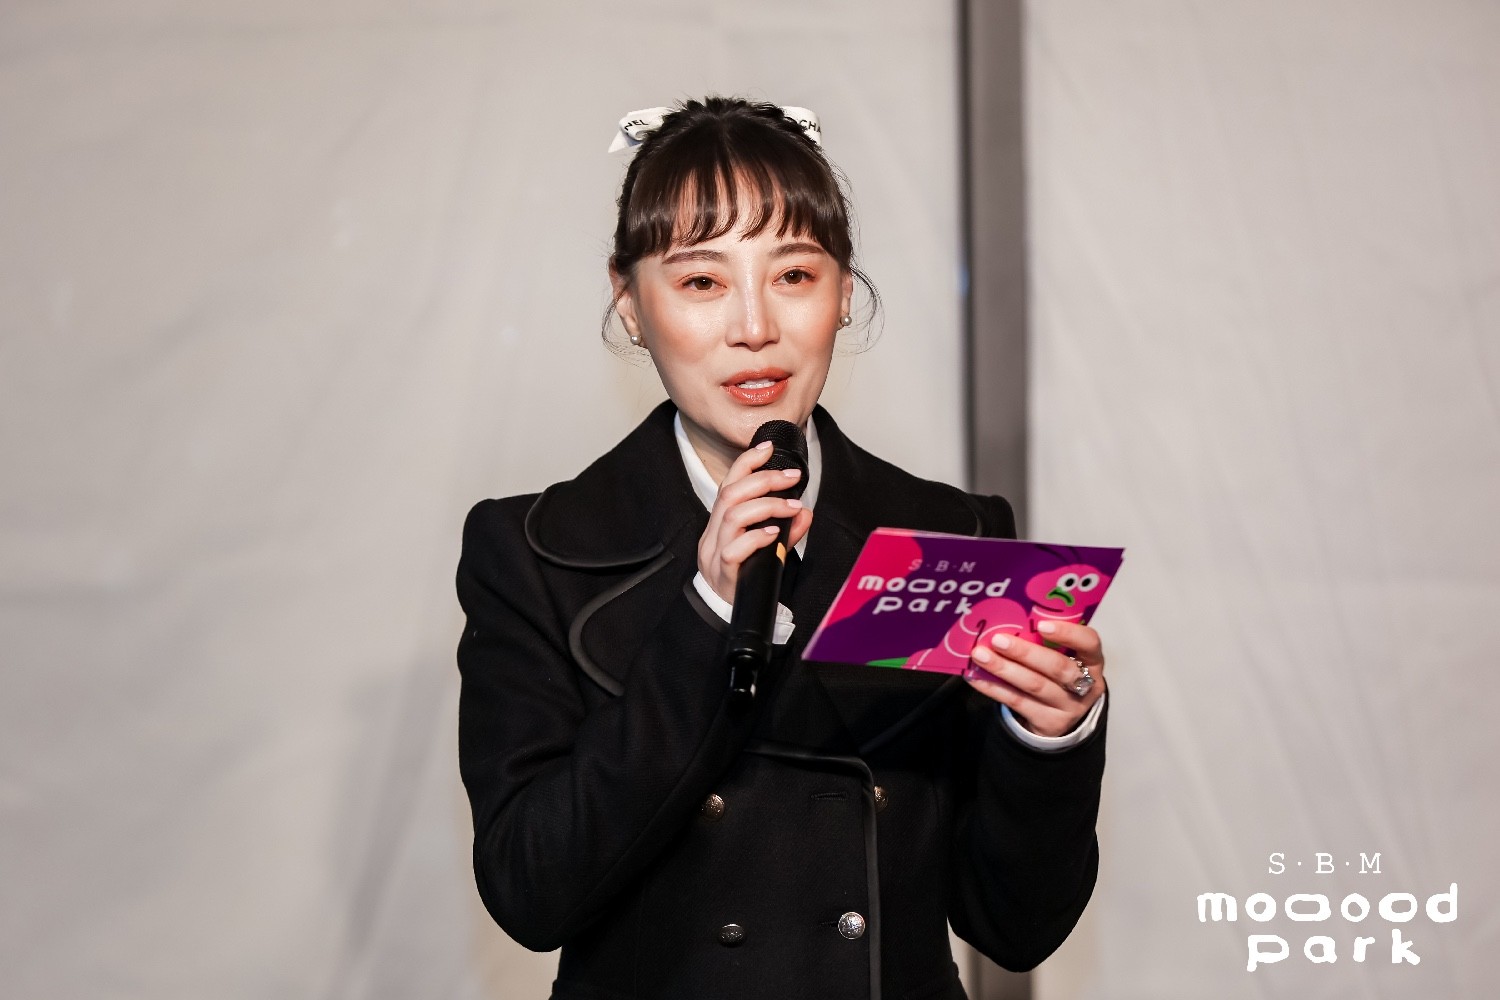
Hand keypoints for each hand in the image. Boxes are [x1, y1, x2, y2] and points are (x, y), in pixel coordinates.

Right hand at [698, 441, 813, 603]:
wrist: (728, 615)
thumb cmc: (745, 578)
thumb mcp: (767, 550)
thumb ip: (786, 531)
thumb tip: (806, 514)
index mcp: (720, 524)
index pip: (728, 484)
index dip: (746, 462)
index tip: (768, 448)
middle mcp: (713, 534)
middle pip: (730, 494)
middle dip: (764, 479)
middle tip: (792, 478)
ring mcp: (714, 553)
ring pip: (733, 516)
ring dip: (766, 505)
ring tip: (791, 507)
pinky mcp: (723, 572)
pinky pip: (734, 550)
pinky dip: (757, 537)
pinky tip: (774, 533)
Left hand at [964, 620, 1106, 737]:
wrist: (1061, 716)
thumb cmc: (1057, 674)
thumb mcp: (1063, 657)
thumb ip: (1046, 641)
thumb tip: (1006, 618)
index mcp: (1092, 661)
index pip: (1089, 643)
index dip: (1068, 633)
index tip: (1042, 624)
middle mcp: (1086, 685)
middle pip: (1058, 667)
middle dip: (1026, 652)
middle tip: (998, 639)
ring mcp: (1069, 707)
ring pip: (1035, 685)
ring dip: (1004, 669)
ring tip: (981, 655)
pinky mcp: (1049, 723)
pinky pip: (1017, 702)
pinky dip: (994, 688)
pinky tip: (975, 677)